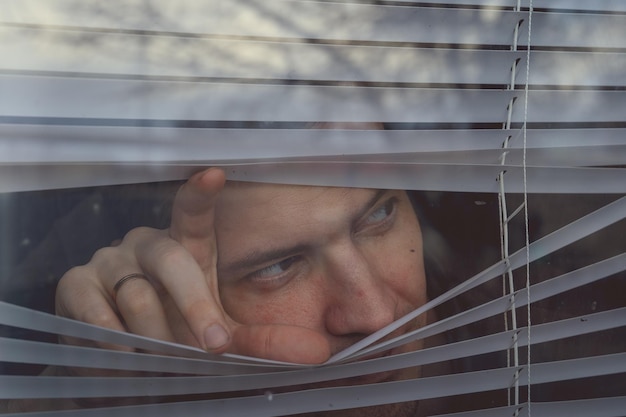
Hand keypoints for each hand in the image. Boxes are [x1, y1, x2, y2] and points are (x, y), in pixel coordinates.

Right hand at [56, 168, 329, 363]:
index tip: (215, 173)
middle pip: (172, 260)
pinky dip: (114, 341)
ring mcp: (109, 261)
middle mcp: (146, 244)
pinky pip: (96, 312)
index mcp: (185, 249)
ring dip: (157, 337)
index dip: (200, 195)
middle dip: (194, 307)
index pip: (193, 215)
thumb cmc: (174, 331)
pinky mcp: (76, 284)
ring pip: (138, 295)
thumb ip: (263, 340)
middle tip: (212, 347)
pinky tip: (122, 354)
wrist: (117, 356)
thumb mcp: (219, 334)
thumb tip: (319, 352)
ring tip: (163, 360)